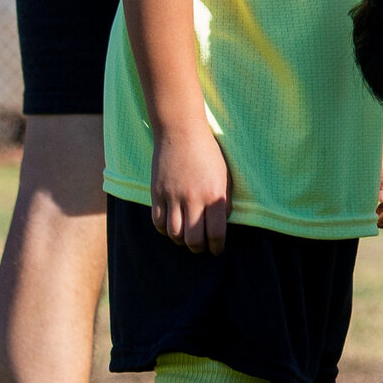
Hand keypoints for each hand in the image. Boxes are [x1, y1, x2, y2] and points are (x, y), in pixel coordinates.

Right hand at [150, 124, 230, 253]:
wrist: (181, 132)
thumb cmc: (208, 153)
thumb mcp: (225, 176)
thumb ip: (224, 201)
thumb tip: (221, 224)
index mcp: (214, 195)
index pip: (216, 233)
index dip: (217, 247)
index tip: (217, 250)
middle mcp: (193, 199)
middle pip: (193, 239)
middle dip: (199, 249)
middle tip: (201, 248)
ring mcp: (173, 196)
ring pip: (174, 234)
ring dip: (181, 241)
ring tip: (186, 238)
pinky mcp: (157, 193)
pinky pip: (158, 221)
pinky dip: (164, 230)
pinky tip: (171, 227)